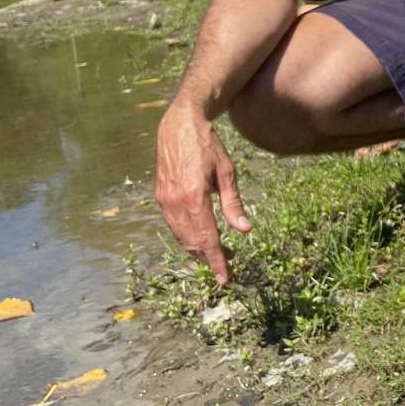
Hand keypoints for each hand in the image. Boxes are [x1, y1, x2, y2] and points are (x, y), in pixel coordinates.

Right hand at [155, 102, 251, 283]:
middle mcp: (176, 202)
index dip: (217, 262)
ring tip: (216, 252)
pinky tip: (199, 236)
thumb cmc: (208, 146)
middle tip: (228, 263)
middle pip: (193, 242)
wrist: (179, 126)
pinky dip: (187, 235)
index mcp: (195, 197)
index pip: (207, 239)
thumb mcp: (227, 173)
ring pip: (181, 236)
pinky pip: (174, 224)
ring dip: (197, 248)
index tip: (226, 279)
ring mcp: (165, 200)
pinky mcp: (160, 196)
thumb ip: (234, 204)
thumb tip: (244, 231)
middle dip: (209, 257)